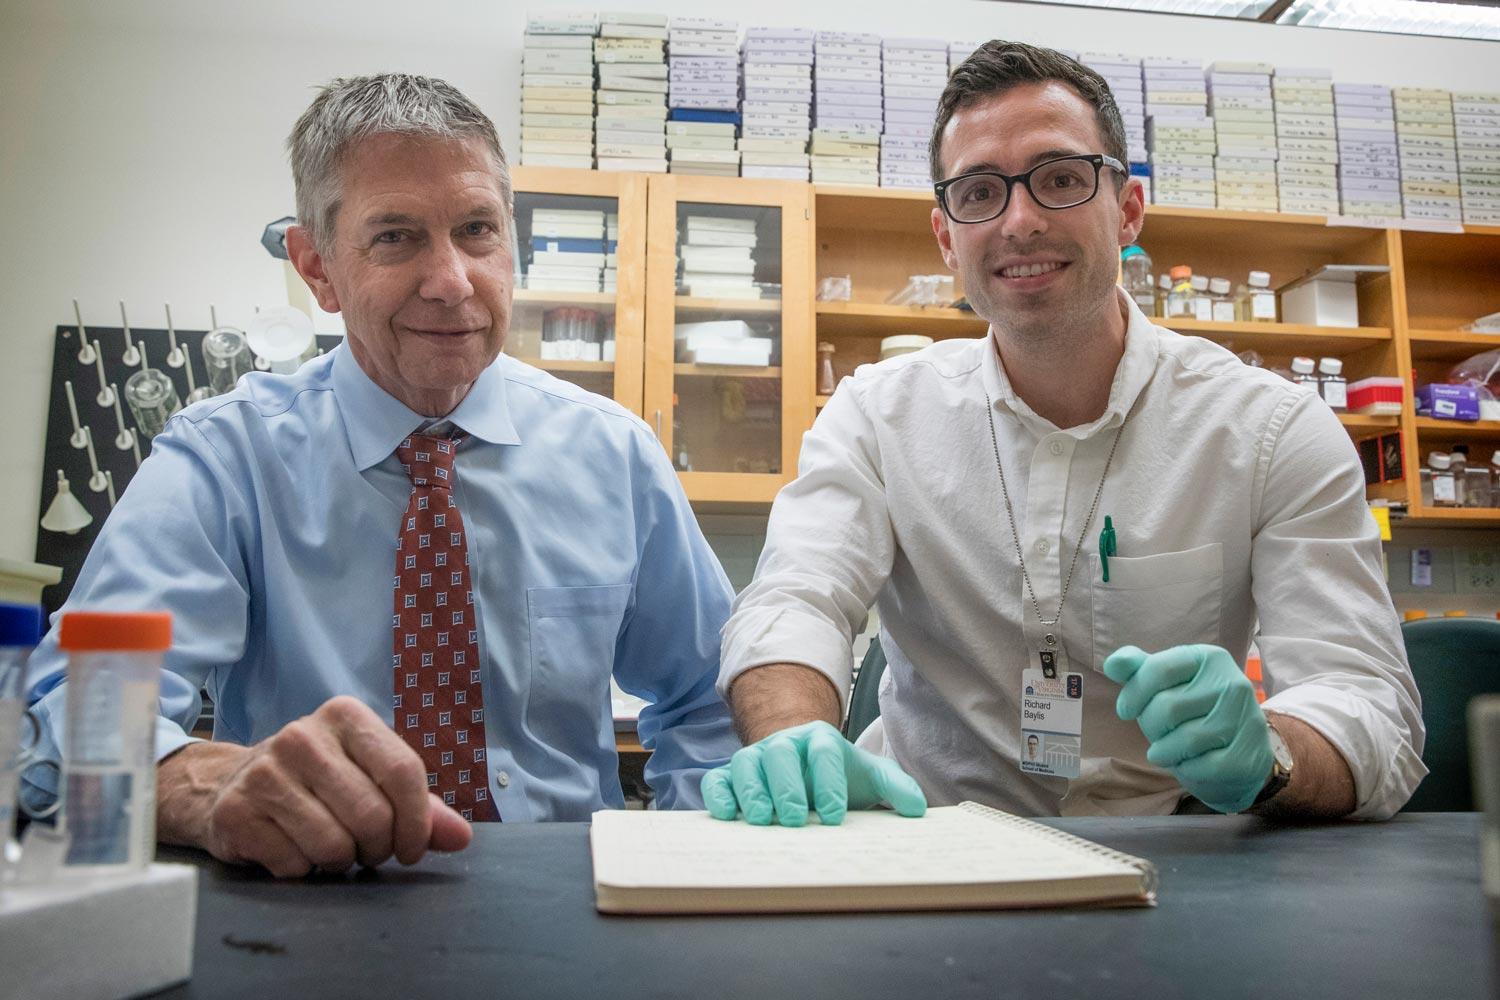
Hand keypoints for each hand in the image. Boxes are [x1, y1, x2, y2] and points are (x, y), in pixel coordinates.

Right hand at [156, 696, 472, 876]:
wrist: (228, 786)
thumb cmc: (316, 783)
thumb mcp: (369, 778)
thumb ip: (420, 807)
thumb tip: (461, 837)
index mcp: (345, 717)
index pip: (403, 771)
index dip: (417, 823)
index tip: (411, 849)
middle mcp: (302, 736)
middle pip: (372, 815)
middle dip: (379, 848)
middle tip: (368, 851)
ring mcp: (264, 773)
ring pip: (334, 845)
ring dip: (341, 862)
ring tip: (331, 848)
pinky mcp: (236, 812)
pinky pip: (294, 865)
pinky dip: (303, 871)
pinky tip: (292, 849)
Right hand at [700, 720, 925, 825]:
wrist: (803, 766)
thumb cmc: (838, 776)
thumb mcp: (870, 777)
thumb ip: (895, 787)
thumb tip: (918, 808)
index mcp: (820, 740)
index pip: (823, 751)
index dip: (828, 781)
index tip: (834, 815)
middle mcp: (784, 745)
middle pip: (779, 753)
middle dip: (786, 785)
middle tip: (796, 819)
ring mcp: (755, 759)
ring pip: (745, 764)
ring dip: (752, 791)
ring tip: (762, 820)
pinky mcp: (731, 777)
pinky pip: (717, 780)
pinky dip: (719, 795)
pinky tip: (729, 815)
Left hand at [1103, 644, 1273, 814]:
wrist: (1237, 750)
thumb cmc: (1191, 711)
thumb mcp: (1166, 683)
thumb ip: (1138, 668)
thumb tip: (1113, 664)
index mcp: (1209, 658)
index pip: (1157, 670)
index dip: (1133, 694)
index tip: (1126, 710)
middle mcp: (1233, 683)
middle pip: (1167, 707)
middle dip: (1150, 726)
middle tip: (1156, 733)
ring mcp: (1246, 719)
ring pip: (1184, 739)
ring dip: (1165, 751)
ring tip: (1167, 750)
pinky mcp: (1249, 754)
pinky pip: (1202, 766)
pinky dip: (1186, 770)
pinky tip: (1188, 763)